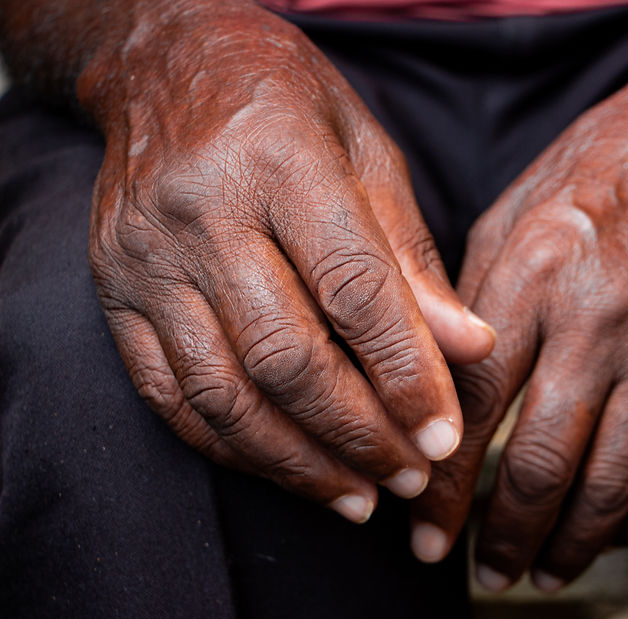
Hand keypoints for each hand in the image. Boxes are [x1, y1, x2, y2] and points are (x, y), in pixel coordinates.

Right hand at [82, 6, 493, 521]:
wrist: (165, 64)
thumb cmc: (287, 103)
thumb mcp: (368, 153)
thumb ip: (412, 257)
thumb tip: (468, 347)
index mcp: (282, 162)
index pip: (355, 291)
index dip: (407, 376)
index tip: (446, 438)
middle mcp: (203, 212)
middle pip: (287, 356)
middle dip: (359, 435)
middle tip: (411, 480)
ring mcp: (146, 258)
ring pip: (223, 392)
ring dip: (298, 462)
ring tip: (359, 498)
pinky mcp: (113, 293)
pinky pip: (170, 394)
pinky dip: (233, 447)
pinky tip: (289, 470)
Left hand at [410, 35, 627, 587]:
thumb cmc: (590, 177)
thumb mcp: (507, 218)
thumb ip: (469, 306)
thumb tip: (429, 393)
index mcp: (533, 278)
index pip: (474, 408)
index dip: (446, 487)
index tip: (426, 538)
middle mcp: (599, 321)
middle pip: (545, 461)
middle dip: (506, 536)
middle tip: (482, 573)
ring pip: (615, 481)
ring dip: (572, 545)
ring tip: (541, 572)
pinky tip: (610, 535)